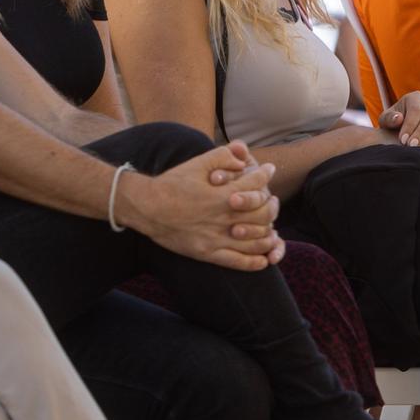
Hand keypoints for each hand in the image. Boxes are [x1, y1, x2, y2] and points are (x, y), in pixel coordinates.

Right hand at [121, 140, 284, 270]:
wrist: (146, 208)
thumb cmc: (171, 184)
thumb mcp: (196, 163)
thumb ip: (222, 156)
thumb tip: (242, 158)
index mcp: (221, 195)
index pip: (256, 184)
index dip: (266, 174)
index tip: (269, 169)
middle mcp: (222, 218)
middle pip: (262, 215)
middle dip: (272, 205)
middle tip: (273, 200)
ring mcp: (216, 238)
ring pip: (255, 241)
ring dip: (268, 233)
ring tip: (271, 227)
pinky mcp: (207, 253)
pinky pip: (237, 262)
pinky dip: (255, 262)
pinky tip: (263, 258)